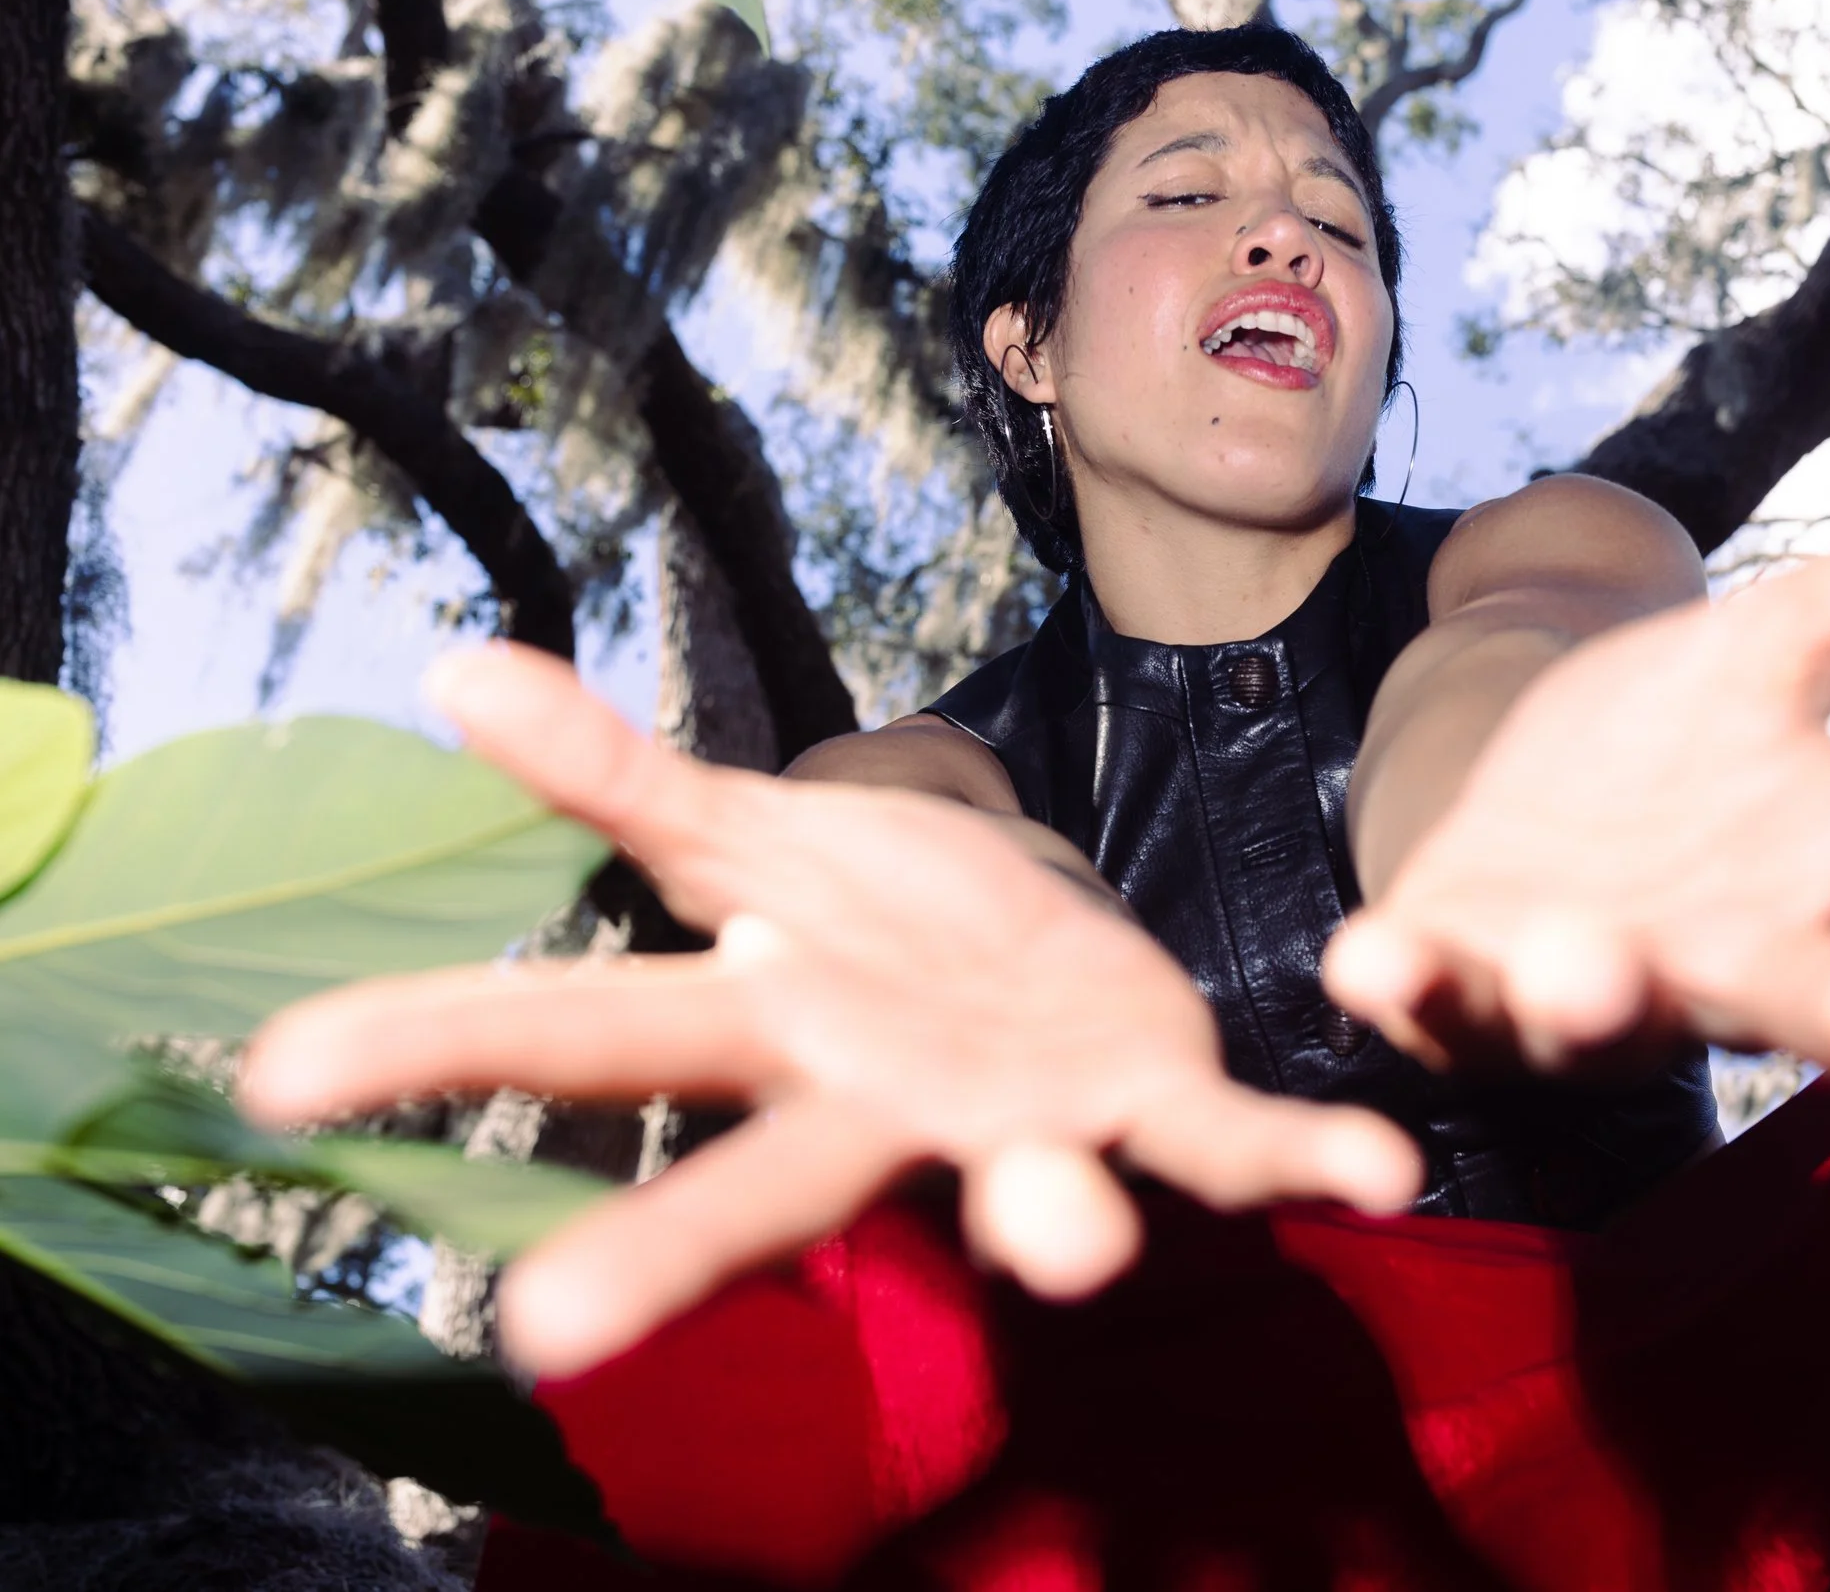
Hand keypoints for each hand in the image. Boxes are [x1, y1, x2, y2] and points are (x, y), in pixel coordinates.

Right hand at [240, 649, 1419, 1375]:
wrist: (1030, 967)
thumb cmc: (871, 921)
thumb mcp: (750, 836)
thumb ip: (619, 775)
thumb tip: (455, 669)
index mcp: (766, 1026)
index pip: (575, 1037)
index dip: (433, 1045)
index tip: (276, 1071)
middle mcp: (881, 1106)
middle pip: (761, 1176)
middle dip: (667, 1250)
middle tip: (549, 1331)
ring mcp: (1025, 1126)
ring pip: (1023, 1190)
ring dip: (1045, 1221)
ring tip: (1065, 1247)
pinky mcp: (1162, 1109)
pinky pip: (1237, 1149)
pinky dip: (1303, 1164)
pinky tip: (1380, 1171)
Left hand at [1323, 414, 1829, 1076]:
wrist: (1503, 846)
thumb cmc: (1676, 771)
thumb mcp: (1784, 642)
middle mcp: (1732, 947)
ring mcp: (1591, 973)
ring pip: (1616, 1003)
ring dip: (1610, 994)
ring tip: (1601, 960)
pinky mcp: (1454, 972)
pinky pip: (1427, 986)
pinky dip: (1404, 980)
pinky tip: (1369, 957)